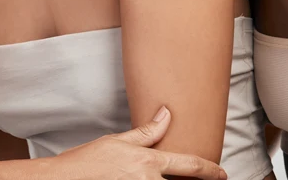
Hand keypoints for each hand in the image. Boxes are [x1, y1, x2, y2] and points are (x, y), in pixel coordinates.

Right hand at [52, 108, 226, 179]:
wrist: (65, 179)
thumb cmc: (87, 161)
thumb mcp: (117, 141)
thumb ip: (147, 132)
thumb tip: (167, 113)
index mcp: (148, 161)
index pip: (190, 165)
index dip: (211, 170)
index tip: (222, 173)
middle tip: (199, 177)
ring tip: (152, 174)